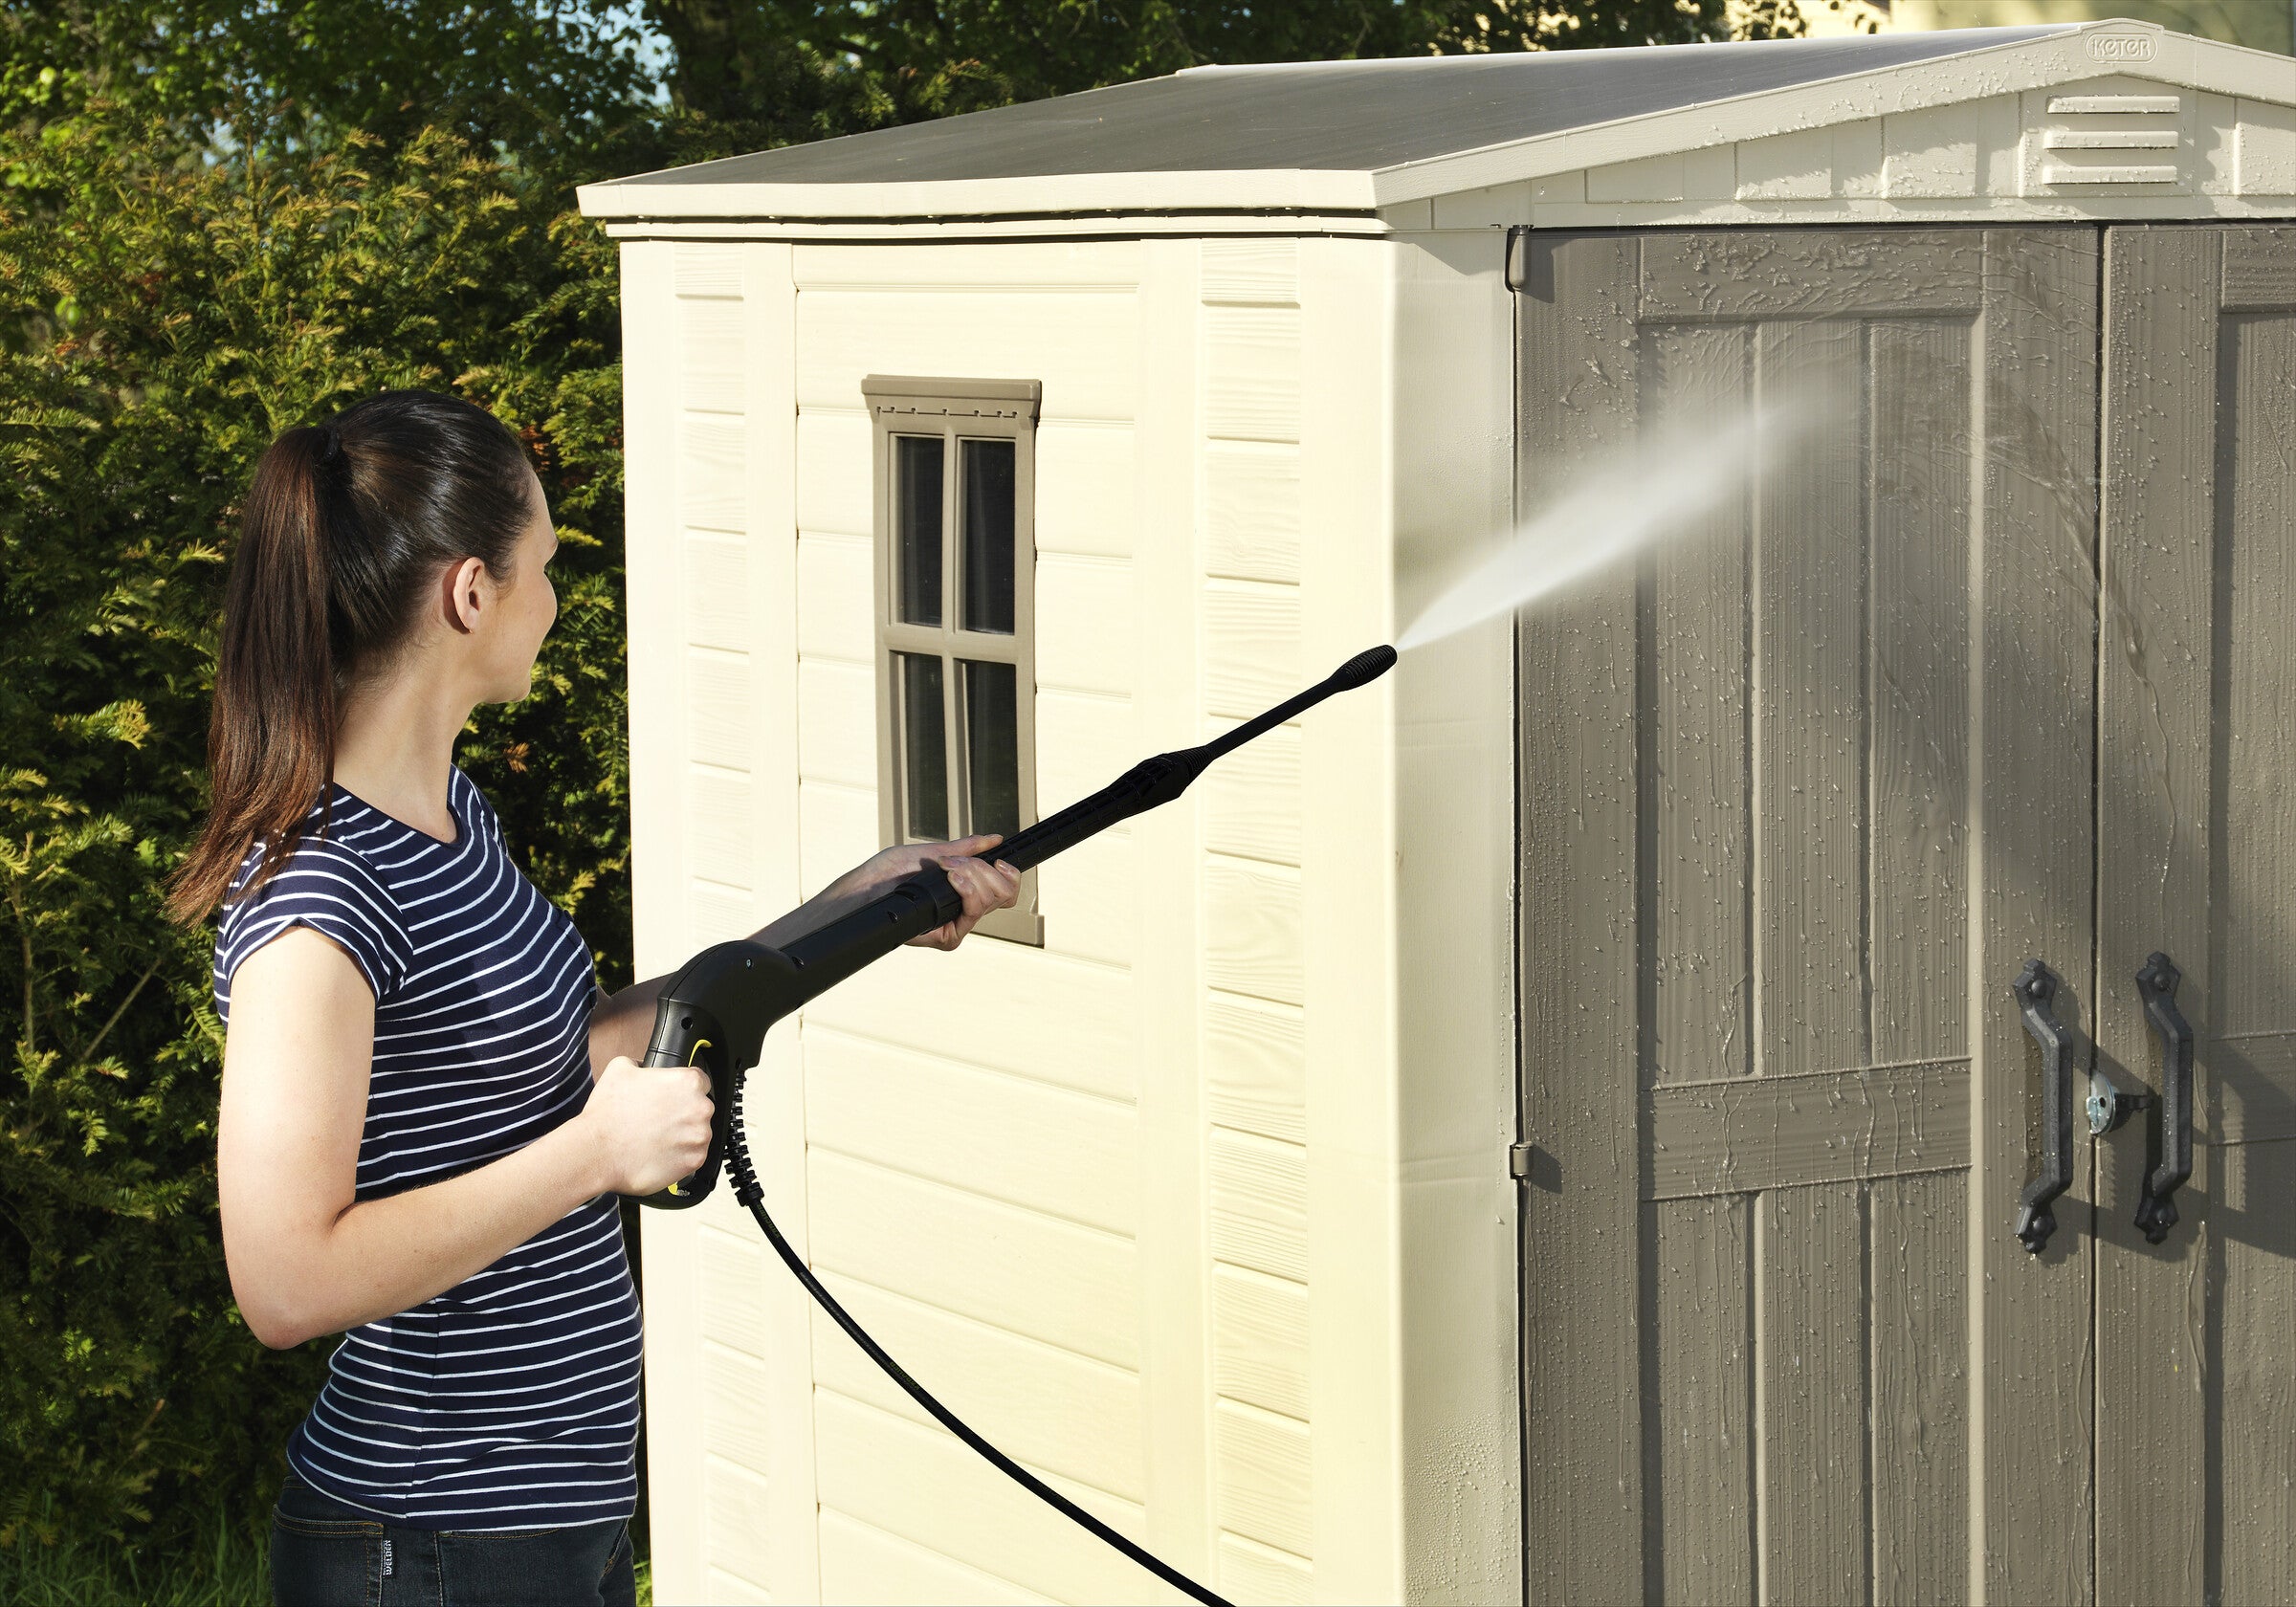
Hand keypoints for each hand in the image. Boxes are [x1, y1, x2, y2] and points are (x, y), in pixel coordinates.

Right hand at [580, 1055, 712, 1195]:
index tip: (673, 1100)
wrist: (597, 1151)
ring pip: (698, 1134)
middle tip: (659, 1121)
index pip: (700, 1082)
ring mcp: (699, 1136)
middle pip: (700, 1109)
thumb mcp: (620, 1069)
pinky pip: (693, 1157)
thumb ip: (641, 1064)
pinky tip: (659, 1153)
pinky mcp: (694, 1161)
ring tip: (656, 1139)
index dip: (683, 1091)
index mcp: (688, 1082)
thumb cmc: (608, 1114)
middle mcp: (700, 1108)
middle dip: (683, 1114)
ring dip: (683, 1136)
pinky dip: (680, 1157)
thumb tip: (643, 1068)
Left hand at [848, 834, 1020, 950]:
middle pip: (1004, 894)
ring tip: (945, 868)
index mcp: (966, 891)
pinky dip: (966, 891)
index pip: (1005, 889)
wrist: (867, 888)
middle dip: (984, 869)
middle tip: (954, 863)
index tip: (999, 860)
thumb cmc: (889, 873)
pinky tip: (950, 879)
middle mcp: (965, 911)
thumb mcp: (934, 852)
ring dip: (971, 874)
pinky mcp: (948, 938)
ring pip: (990, 901)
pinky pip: (973, 914)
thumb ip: (966, 848)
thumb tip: (994, 839)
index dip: (1009, 874)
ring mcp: (958, 925)